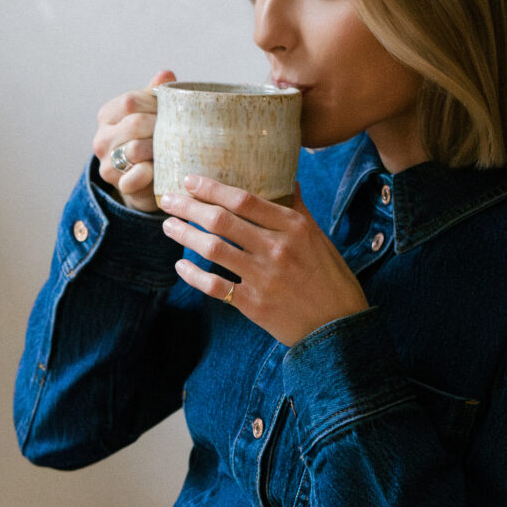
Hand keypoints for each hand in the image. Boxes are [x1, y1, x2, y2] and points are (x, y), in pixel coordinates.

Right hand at [93, 69, 174, 212]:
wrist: (144, 181)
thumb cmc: (148, 140)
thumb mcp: (149, 114)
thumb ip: (155, 94)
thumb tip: (166, 74)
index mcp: (107, 116)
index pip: (130, 100)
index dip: (154, 103)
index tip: (170, 110)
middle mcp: (101, 139)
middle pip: (134, 123)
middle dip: (160, 126)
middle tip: (178, 130)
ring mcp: (107, 164)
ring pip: (136, 149)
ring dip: (159, 149)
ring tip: (171, 149)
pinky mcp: (119, 185)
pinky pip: (138, 176)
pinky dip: (152, 172)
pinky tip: (160, 169)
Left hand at [161, 176, 369, 346]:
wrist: (339, 326)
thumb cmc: (329, 278)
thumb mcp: (320, 238)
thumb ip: (299, 210)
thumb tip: (289, 180)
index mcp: (294, 227)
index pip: (244, 200)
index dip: (212, 189)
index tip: (189, 181)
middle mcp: (277, 248)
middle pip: (221, 220)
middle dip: (188, 207)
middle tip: (167, 201)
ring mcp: (264, 277)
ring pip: (213, 249)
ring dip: (185, 235)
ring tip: (169, 226)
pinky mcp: (254, 304)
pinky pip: (214, 285)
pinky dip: (193, 275)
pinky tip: (180, 266)